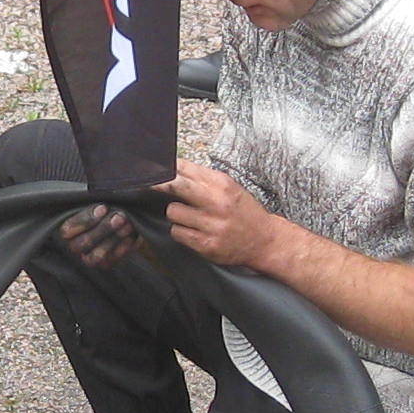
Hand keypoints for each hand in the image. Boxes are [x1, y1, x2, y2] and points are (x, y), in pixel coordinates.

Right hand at [58, 202, 143, 269]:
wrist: (121, 216)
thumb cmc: (106, 204)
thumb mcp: (100, 198)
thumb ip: (100, 195)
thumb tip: (105, 188)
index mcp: (67, 229)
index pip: (68, 230)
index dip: (85, 220)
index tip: (104, 208)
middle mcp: (74, 246)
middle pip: (83, 243)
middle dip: (102, 229)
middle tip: (120, 216)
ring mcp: (89, 257)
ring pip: (96, 256)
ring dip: (113, 239)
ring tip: (128, 224)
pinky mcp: (105, 264)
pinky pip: (112, 261)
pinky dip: (123, 248)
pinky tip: (133, 236)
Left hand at [160, 159, 285, 271]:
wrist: (264, 241)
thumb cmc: (244, 212)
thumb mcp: (230, 188)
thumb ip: (204, 178)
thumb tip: (174, 168)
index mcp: (222, 185)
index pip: (186, 169)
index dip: (167, 168)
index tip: (157, 169)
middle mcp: (217, 203)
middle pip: (176, 186)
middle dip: (160, 183)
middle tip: (149, 183)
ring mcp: (211, 225)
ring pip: (172, 212)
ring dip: (176, 215)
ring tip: (190, 217)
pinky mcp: (206, 244)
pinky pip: (177, 233)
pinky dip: (181, 231)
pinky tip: (194, 231)